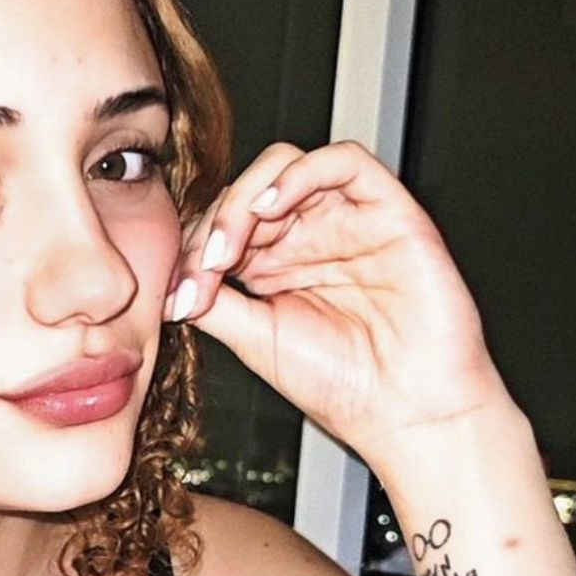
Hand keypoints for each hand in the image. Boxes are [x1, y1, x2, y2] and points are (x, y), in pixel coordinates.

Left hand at [167, 141, 513, 461]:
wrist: (407, 414)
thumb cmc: (342, 384)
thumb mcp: (253, 338)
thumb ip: (214, 301)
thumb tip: (167, 282)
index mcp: (272, 262)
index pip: (219, 223)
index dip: (192, 248)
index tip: (179, 295)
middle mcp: (306, 234)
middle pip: (245, 191)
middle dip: (213, 225)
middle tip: (204, 271)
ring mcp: (345, 219)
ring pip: (283, 165)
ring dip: (244, 199)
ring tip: (229, 248)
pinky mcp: (388, 210)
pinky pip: (344, 161)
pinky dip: (300, 173)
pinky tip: (270, 207)